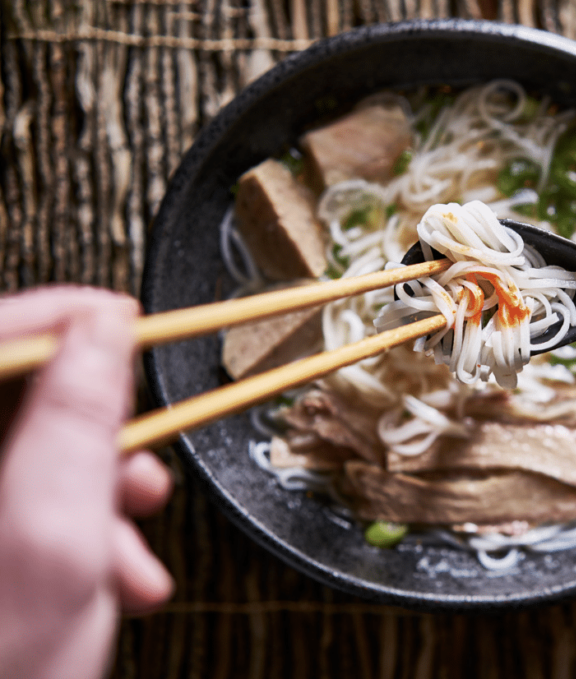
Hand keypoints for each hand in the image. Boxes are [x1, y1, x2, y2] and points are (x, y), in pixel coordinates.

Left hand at [0, 287, 173, 678]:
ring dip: (107, 503)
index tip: (122, 316)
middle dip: (101, 442)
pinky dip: (92, 537)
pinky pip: (42, 506)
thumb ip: (76, 425)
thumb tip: (102, 333)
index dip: (58, 315)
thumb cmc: (3, 677)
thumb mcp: (54, 544)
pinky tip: (116, 578)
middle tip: (138, 472)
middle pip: (22, 406)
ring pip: (41, 461)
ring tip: (132, 554)